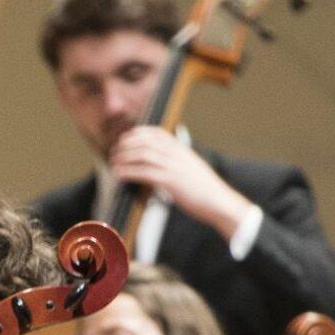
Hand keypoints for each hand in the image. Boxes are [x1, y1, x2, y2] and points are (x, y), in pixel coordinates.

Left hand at [106, 127, 252, 237]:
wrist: (220, 202)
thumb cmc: (207, 190)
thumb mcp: (193, 168)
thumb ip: (179, 162)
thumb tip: (166, 164)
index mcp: (182, 149)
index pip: (156, 133)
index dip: (138, 133)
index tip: (126, 137)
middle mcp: (176, 154)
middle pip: (145, 142)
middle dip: (126, 145)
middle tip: (115, 152)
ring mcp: (173, 166)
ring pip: (142, 155)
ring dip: (124, 158)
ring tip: (114, 163)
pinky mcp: (170, 181)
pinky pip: (144, 172)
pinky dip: (128, 172)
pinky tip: (119, 174)